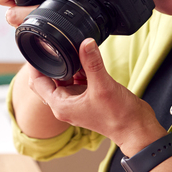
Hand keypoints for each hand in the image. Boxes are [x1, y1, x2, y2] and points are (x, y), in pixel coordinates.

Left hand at [27, 38, 165, 155]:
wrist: (136, 129)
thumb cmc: (118, 116)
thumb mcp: (103, 86)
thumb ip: (92, 63)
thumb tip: (85, 42)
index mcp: (60, 105)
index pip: (37, 83)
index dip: (35, 66)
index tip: (39, 48)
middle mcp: (65, 104)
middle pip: (48, 80)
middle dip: (52, 63)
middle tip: (57, 44)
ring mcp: (76, 101)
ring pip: (64, 79)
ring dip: (68, 65)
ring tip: (75, 50)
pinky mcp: (88, 98)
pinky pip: (78, 80)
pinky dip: (80, 69)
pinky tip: (88, 58)